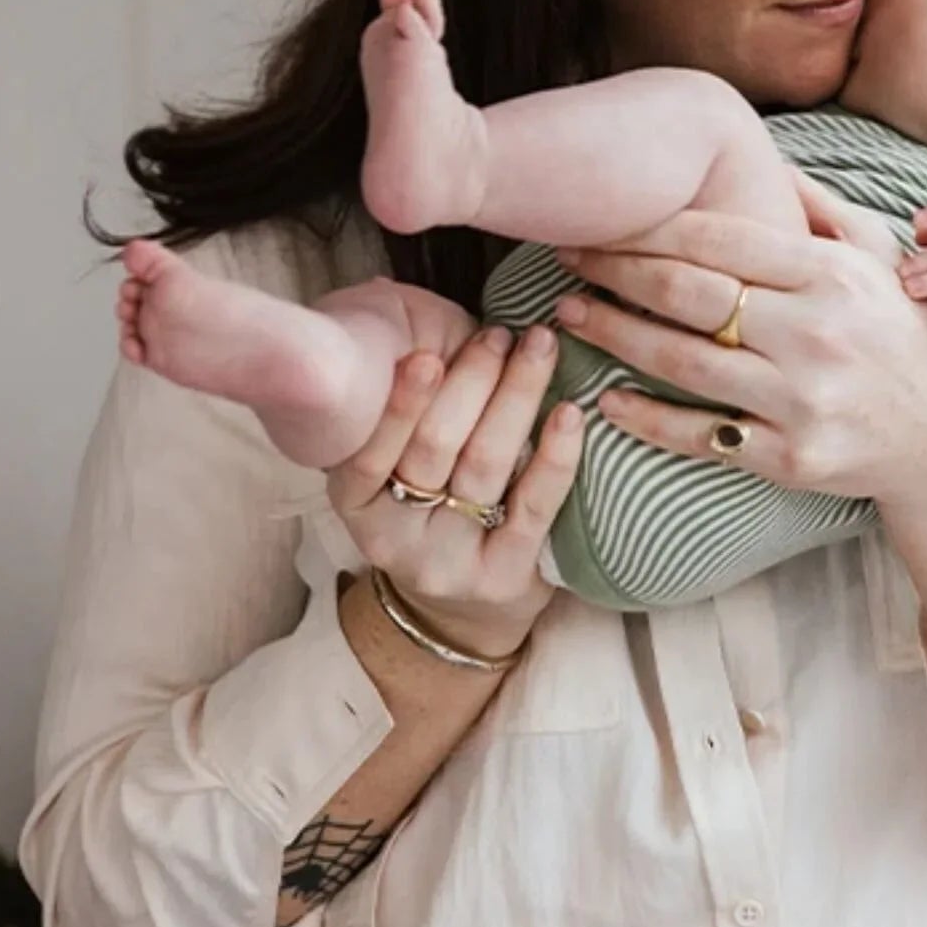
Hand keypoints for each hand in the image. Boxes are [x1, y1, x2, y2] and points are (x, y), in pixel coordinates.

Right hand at [326, 324, 583, 657]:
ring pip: (486, 465)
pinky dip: (555, 455)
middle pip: (437, 447)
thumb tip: (414, 310)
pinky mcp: (504, 576)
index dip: (402, 403)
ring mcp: (451, 559)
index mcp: (357, 502)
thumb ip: (407, 406)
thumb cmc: (433, 512)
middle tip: (502, 334)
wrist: (462, 616)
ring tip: (539, 348)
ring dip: (516, 396)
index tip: (428, 354)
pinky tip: (569, 412)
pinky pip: (533, 507)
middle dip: (473, 381)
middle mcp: (396, 536)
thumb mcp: (397, 469)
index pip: (370, 452)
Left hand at [552, 177, 926, 508]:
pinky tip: (606, 398)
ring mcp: (803, 401)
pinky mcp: (792, 459)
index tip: (605, 217)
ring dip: (615, 334)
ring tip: (567, 313)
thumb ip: (822, 207)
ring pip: (684, 362)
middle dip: (616, 271)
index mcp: (833, 276)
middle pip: (692, 296)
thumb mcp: (881, 257)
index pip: (726, 240)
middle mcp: (817, 335)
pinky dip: (648, 417)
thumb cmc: (906, 332)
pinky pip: (703, 435)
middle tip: (564, 255)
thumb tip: (766, 157)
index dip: (654, 227)